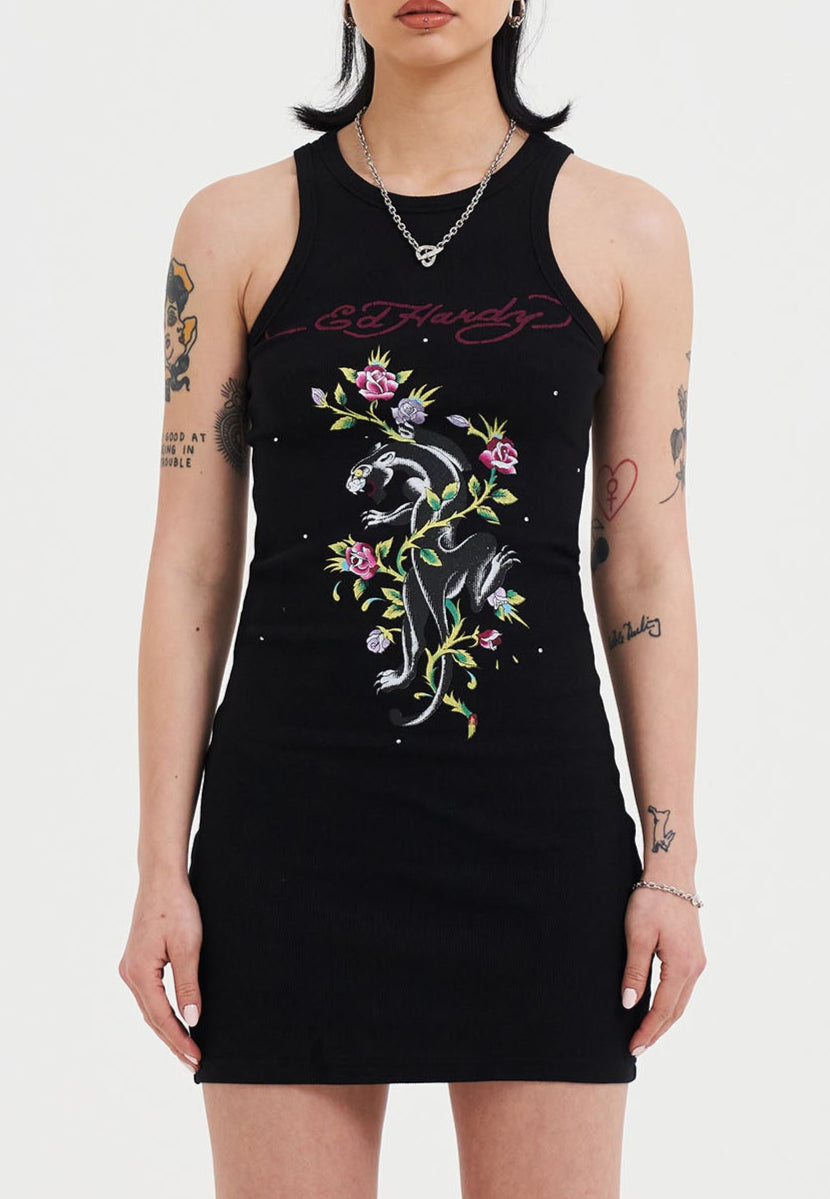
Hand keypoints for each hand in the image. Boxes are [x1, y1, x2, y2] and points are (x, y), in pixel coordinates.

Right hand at [118, 878, 203, 1072]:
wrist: (161, 879)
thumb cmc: (176, 907)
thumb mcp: (188, 947)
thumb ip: (188, 985)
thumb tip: (192, 1021)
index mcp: (139, 972)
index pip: (161, 1018)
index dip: (179, 1040)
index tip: (196, 1059)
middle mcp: (130, 973)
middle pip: (152, 1018)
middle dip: (173, 1042)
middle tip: (195, 1063)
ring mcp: (131, 967)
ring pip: (150, 1008)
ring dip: (167, 1029)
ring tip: (187, 1050)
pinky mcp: (137, 960)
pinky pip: (149, 995)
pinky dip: (162, 1012)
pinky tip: (174, 1020)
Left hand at [620, 886, 706, 1055]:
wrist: (672, 874)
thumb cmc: (652, 900)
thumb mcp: (637, 935)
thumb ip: (635, 971)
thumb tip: (630, 1004)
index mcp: (682, 966)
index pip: (663, 1010)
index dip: (648, 1031)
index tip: (633, 1048)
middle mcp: (695, 968)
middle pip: (676, 1011)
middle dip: (657, 1032)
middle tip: (637, 1049)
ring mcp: (697, 961)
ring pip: (681, 1002)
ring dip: (665, 1020)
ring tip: (646, 1036)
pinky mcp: (694, 954)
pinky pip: (683, 989)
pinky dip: (671, 1004)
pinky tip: (659, 1008)